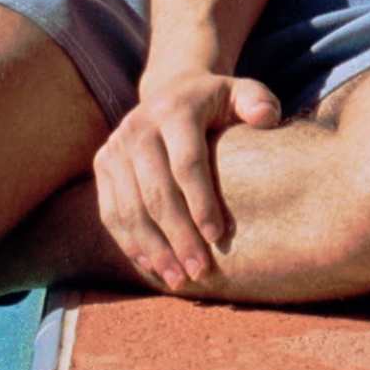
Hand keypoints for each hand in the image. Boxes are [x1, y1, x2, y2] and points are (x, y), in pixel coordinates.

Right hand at [93, 62, 282, 290]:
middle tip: (200, 271)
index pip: (187, 162)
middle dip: (178, 236)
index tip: (219, 237)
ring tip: (179, 278)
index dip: (202, 202)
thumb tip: (266, 117)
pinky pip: (111, 212)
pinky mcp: (102, 165)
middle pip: (156, 192)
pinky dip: (130, 243)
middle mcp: (138, 127)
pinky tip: (153, 267)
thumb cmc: (217, 102)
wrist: (171, 90)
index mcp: (175, 110)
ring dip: (153, 249)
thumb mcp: (241, 92)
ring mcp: (115, 147)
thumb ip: (258, 101)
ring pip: (129, 208)